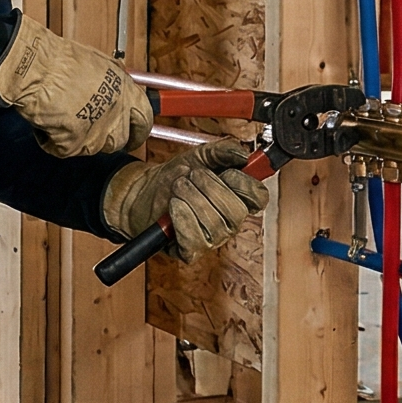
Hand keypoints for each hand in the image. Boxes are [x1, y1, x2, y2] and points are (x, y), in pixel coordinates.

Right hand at [0, 17, 153, 158]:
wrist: (36, 67)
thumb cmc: (60, 60)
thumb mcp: (98, 64)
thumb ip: (111, 84)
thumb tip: (110, 92)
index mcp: (126, 90)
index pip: (145, 119)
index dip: (139, 129)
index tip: (134, 134)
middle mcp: (116, 113)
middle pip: (119, 139)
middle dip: (105, 137)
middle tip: (88, 129)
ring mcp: (97, 131)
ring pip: (92, 147)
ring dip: (79, 138)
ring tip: (62, 118)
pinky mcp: (74, 144)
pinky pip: (64, 149)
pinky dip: (53, 140)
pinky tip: (46, 122)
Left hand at [100, 139, 269, 260]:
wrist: (142, 191)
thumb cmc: (174, 177)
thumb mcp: (200, 156)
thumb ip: (223, 151)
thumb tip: (243, 154)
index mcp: (237, 199)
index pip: (258, 197)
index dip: (244, 183)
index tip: (226, 172)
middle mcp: (229, 223)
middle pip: (236, 211)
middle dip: (208, 187)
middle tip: (190, 177)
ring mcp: (211, 239)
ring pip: (214, 224)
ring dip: (190, 198)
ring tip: (178, 189)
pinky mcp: (190, 251)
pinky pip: (194, 239)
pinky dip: (182, 217)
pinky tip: (174, 206)